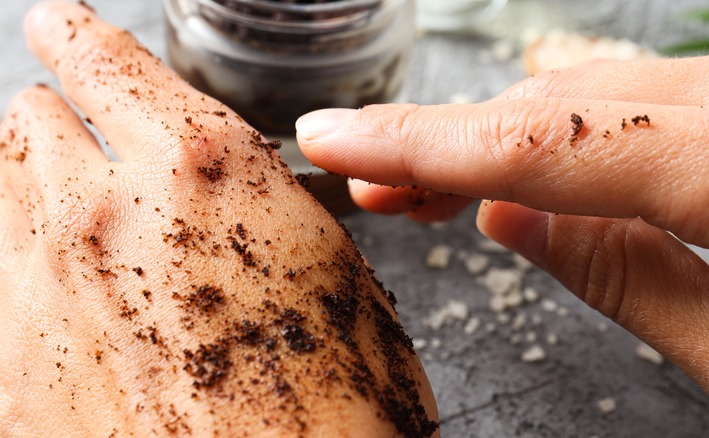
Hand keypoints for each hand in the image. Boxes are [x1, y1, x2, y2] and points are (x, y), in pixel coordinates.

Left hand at [0, 2, 437, 435]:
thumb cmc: (336, 402)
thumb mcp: (329, 273)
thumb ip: (261, 213)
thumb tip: (224, 195)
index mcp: (202, 171)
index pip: (100, 57)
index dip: (75, 34)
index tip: (59, 24)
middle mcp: (104, 211)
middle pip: (30, 119)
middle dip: (59, 124)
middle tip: (86, 149)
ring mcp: (37, 289)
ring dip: (30, 187)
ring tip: (74, 220)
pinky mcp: (8, 364)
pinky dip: (21, 263)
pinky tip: (64, 296)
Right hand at [297, 44, 708, 432]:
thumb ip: (625, 282)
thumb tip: (511, 217)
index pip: (534, 144)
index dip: (418, 141)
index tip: (331, 137)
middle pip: (553, 108)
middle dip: (446, 143)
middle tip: (369, 182)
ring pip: (591, 100)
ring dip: (500, 142)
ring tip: (426, 186)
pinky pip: (640, 109)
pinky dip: (568, 142)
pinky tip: (531, 181)